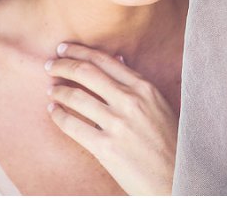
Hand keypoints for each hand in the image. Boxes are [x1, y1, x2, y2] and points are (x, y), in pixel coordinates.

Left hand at [45, 42, 177, 194]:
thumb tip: (117, 59)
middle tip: (49, 65)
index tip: (63, 48)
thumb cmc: (168, 142)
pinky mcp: (106, 148)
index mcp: (144, 88)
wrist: (176, 178)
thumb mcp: (158, 104)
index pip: (103, 60)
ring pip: (76, 97)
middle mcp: (130, 101)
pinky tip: (53, 111)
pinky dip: (58, 115)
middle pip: (86, 72)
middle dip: (62, 65)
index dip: (78, 51)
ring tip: (51, 89)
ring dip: (58, 90)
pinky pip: (73, 126)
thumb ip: (136, 82)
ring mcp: (118, 124)